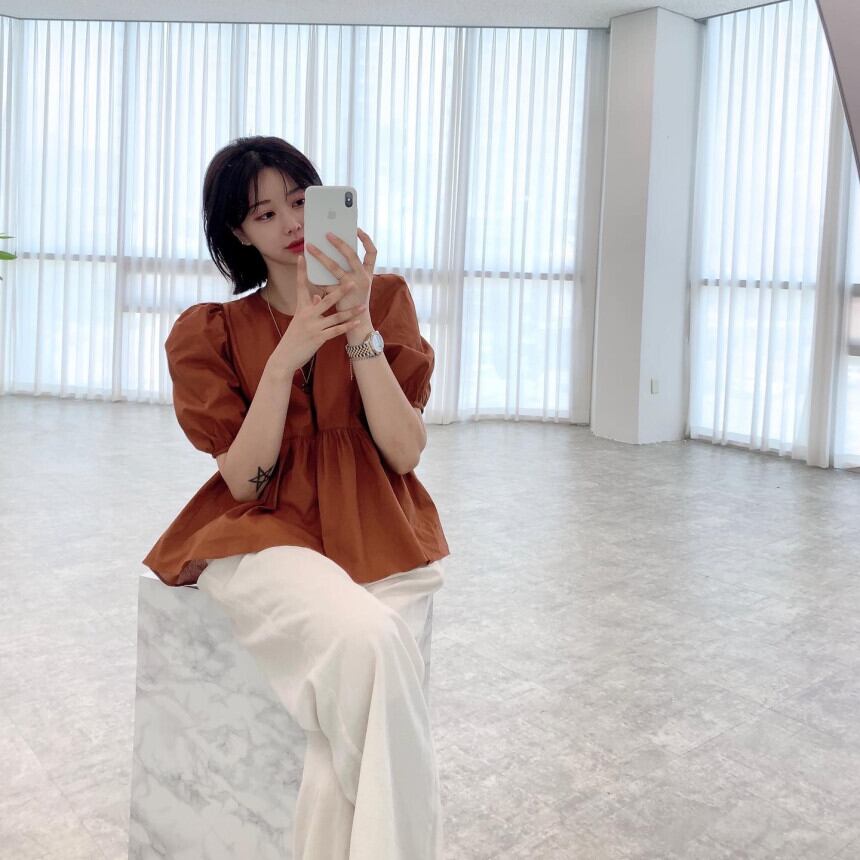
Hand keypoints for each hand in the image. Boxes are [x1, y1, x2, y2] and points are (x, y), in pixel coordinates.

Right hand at [268, 257, 366, 377]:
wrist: (285, 356)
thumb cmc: (294, 337)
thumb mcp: (300, 320)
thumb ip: (310, 307)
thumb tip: (318, 296)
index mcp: (301, 308)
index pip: (301, 286)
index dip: (301, 271)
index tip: (302, 256)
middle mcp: (307, 315)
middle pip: (326, 300)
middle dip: (340, 291)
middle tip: (352, 281)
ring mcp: (313, 327)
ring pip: (335, 317)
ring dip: (350, 312)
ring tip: (362, 306)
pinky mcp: (319, 338)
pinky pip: (336, 331)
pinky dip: (347, 327)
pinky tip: (356, 322)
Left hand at [305, 228, 376, 311]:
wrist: (357, 324)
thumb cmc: (355, 302)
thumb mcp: (358, 285)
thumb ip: (349, 270)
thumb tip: (335, 251)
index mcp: (368, 274)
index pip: (372, 253)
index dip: (366, 240)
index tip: (357, 229)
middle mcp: (363, 278)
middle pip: (352, 255)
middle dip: (339, 243)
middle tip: (327, 234)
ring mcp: (352, 286)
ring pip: (335, 267)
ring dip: (321, 256)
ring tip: (310, 247)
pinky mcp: (340, 295)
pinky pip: (325, 282)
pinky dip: (315, 275)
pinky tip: (306, 267)